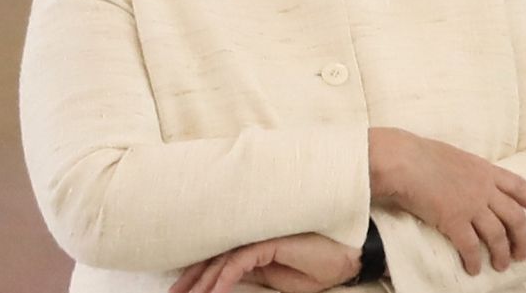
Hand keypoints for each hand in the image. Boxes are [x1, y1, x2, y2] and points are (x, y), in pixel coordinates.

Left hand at [170, 233, 359, 292]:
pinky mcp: (269, 242)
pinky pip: (240, 261)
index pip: (217, 259)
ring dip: (202, 282)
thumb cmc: (317, 266)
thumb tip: (226, 280)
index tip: (179, 292)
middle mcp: (252, 238)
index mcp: (253, 245)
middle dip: (190, 280)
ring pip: (221, 260)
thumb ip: (255, 275)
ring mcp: (260, 237)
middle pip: (212, 258)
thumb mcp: (280, 280)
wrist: (346, 258)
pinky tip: (214, 291)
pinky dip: (225, 278)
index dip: (195, 275)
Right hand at [369, 127, 525, 275]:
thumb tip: (470, 184)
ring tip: (500, 265)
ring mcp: (471, 204)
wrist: (402, 160)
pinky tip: (473, 268)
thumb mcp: (456, 157)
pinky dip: (474, 260)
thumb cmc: (421, 154)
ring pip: (497, 235)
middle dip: (522, 239)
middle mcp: (484, 188)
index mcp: (485, 170)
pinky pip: (470, 246)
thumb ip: (470, 172)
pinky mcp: (453, 220)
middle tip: (521, 254)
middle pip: (515, 217)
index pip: (520, 187)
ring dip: (501, 254)